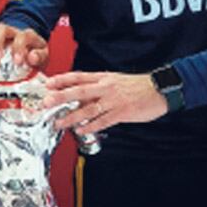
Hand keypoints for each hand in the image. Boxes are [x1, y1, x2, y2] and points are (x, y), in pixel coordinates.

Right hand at [0, 23, 48, 66]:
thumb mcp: (43, 56)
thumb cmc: (34, 53)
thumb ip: (40, 56)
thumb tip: (32, 57)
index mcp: (27, 35)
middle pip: (0, 28)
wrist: (26, 48)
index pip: (22, 36)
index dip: (19, 48)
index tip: (17, 62)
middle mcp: (11, 31)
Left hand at [43, 71, 166, 133]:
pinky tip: (81, 130)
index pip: (79, 76)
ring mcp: (114, 100)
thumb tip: (80, 93)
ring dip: (72, 116)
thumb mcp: (115, 80)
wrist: (160, 89)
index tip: (48, 83)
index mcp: (104, 77)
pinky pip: (103, 120)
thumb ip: (98, 86)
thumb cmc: (137, 85)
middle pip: (80, 91)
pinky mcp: (122, 112)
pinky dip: (91, 126)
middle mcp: (106, 87)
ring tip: (59, 123)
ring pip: (89, 108)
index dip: (62, 80)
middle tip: (47, 102)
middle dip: (62, 96)